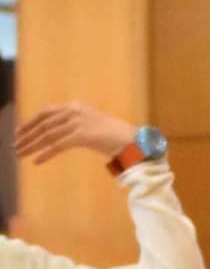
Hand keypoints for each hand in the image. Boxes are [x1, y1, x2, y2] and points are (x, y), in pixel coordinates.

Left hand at [15, 102, 138, 162]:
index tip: (19, 131)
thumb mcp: (93, 127)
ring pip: (48, 134)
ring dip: (32, 145)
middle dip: (27, 135)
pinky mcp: (82, 135)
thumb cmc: (117, 138)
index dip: (31, 121)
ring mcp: (79, 121)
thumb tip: (60, 136)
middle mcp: (75, 110)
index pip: (47, 112)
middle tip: (15, 145)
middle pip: (44, 123)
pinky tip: (37, 161)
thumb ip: (77, 127)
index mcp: (77, 106)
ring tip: (20, 154)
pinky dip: (45, 154)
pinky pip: (58, 145)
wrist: (134, 142)